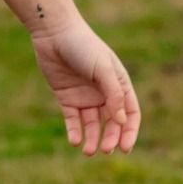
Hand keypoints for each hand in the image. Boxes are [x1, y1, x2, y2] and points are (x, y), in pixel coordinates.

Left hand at [29, 19, 140, 155]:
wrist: (53, 31)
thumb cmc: (82, 45)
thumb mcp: (102, 68)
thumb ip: (113, 94)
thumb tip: (121, 121)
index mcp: (118, 84)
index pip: (129, 113)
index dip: (129, 132)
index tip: (125, 148)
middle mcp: (102, 92)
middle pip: (111, 122)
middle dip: (110, 138)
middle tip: (106, 149)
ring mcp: (84, 95)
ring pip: (92, 124)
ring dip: (93, 139)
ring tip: (88, 151)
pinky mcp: (66, 96)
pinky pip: (72, 118)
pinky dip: (74, 131)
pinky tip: (74, 141)